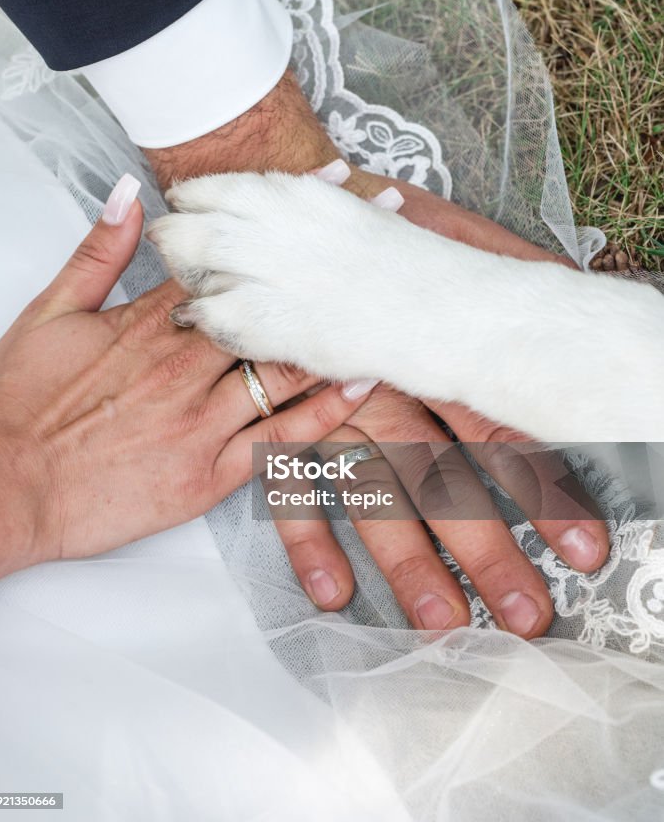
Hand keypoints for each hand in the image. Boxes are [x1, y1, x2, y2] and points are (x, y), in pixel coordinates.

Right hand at [0, 180, 374, 589]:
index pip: (228, 259)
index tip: (322, 188)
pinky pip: (280, 440)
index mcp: (148, 325)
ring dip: (339, 330)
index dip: (280, 224)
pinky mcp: (208, 474)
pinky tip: (361, 382)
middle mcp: (184, 368)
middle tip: (381, 227)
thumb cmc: (21, 404)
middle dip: (327, 265)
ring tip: (390, 293)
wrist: (2, 487)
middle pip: (271, 305)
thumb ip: (97, 252)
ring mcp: (201, 422)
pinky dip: (324, 411)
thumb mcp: (49, 313)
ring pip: (284, 369)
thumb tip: (130, 195)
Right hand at [151, 172, 610, 636]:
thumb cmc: (355, 244)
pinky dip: (307, 540)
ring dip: (407, 561)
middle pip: (442, 476)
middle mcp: (383, 387)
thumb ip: (488, 271)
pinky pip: (288, 487)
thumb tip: (558, 289)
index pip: (495, 427)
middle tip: (525, 611)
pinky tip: (332, 592)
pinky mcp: (273, 422)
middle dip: (487, 548)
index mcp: (426, 350)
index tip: (581, 544)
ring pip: (373, 493)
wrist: (258, 219)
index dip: (540, 486)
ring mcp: (325, 410)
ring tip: (440, 621)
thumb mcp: (428, 248)